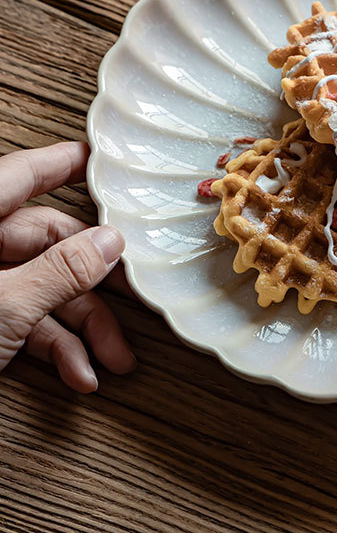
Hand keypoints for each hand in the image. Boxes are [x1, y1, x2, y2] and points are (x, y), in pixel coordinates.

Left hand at [0, 142, 135, 391]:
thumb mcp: (0, 310)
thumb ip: (59, 272)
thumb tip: (109, 243)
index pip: (20, 176)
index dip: (62, 165)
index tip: (97, 160)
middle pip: (45, 245)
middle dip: (91, 283)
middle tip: (128, 298)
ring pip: (40, 289)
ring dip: (80, 327)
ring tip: (110, 358)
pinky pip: (23, 322)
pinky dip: (52, 349)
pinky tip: (77, 372)